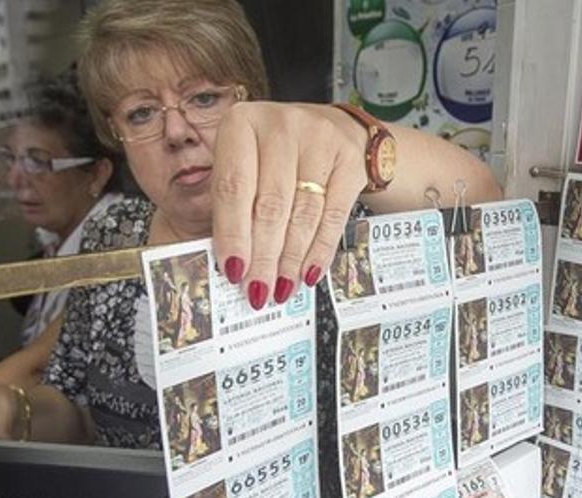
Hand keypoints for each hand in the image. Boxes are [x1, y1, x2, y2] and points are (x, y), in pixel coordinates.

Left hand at [210, 102, 368, 308]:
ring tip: (281, 287)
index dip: (232, 233)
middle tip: (258, 290)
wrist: (338, 130)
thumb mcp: (247, 164)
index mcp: (242, 123)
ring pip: (302, 214)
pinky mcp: (350, 160)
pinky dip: (319, 250)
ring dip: (290, 259)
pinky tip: (307, 272)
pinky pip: (333, 216)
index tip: (232, 270)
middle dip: (263, 256)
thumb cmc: (278, 155)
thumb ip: (233, 207)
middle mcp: (281, 126)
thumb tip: (231, 265)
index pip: (233, 187)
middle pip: (270, 204)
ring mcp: (320, 139)